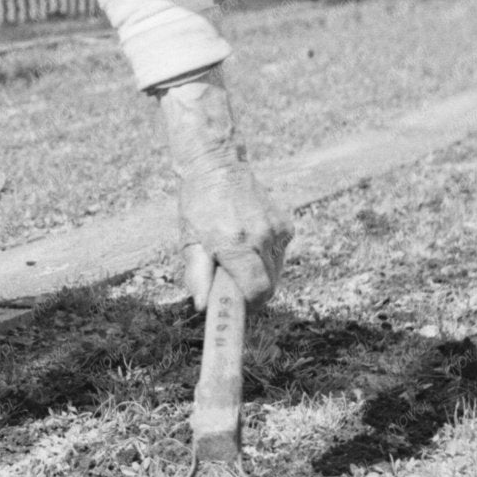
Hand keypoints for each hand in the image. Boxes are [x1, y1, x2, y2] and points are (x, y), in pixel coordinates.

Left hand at [159, 71, 292, 306]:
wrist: (218, 167)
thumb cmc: (198, 206)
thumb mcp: (190, 241)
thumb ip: (197, 275)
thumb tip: (202, 306)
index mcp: (236, 243)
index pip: (257, 292)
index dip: (248, 306)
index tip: (236, 309)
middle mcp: (261, 237)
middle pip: (268, 287)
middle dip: (251, 294)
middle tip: (230, 285)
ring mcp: (277, 231)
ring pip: (276, 273)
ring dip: (258, 276)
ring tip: (236, 258)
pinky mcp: (286, 226)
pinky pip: (279, 256)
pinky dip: (265, 259)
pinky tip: (248, 243)